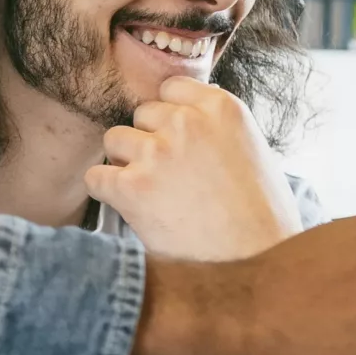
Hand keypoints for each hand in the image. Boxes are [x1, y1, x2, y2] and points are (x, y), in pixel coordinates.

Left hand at [84, 79, 304, 260]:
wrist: (254, 267)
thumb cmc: (260, 219)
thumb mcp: (252, 153)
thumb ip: (214, 129)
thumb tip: (178, 119)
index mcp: (222, 108)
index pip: (170, 88)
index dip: (168, 118)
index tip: (175, 141)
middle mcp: (186, 122)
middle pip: (141, 115)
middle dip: (148, 142)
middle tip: (167, 178)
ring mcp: (156, 153)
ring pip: (114, 140)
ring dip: (125, 165)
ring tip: (151, 195)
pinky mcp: (131, 187)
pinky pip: (95, 177)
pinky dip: (106, 193)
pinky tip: (130, 210)